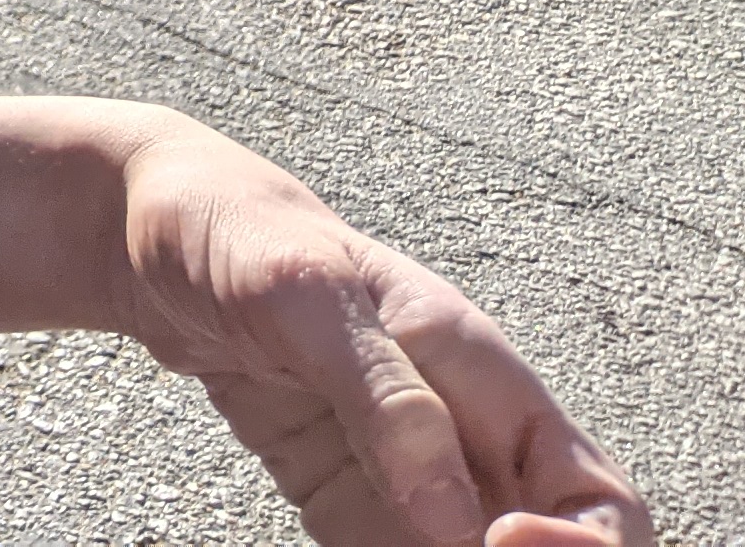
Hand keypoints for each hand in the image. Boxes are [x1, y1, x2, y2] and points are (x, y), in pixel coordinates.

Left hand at [115, 116, 648, 546]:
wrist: (148, 230)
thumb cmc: (238, 231)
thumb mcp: (306, 295)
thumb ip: (387, 397)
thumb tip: (460, 522)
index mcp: (484, 378)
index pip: (596, 497)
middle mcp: (465, 438)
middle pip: (547, 546)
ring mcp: (410, 477)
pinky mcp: (349, 501)